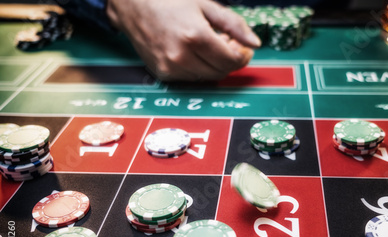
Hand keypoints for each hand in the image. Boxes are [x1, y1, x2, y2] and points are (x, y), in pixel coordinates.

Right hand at [106, 0, 260, 81]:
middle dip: (230, 61)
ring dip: (214, 65)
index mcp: (195, 36)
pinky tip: (194, 52)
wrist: (132, 5)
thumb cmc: (168, 0)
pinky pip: (191, 78)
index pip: (231, 60)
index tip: (243, 49)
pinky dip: (198, 68)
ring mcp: (170, 67)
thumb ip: (233, 24)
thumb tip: (254, 43)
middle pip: (221, 72)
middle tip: (228, 45)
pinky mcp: (162, 73)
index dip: (242, 56)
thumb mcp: (205, 4)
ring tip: (209, 45)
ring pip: (207, 77)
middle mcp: (182, 56)